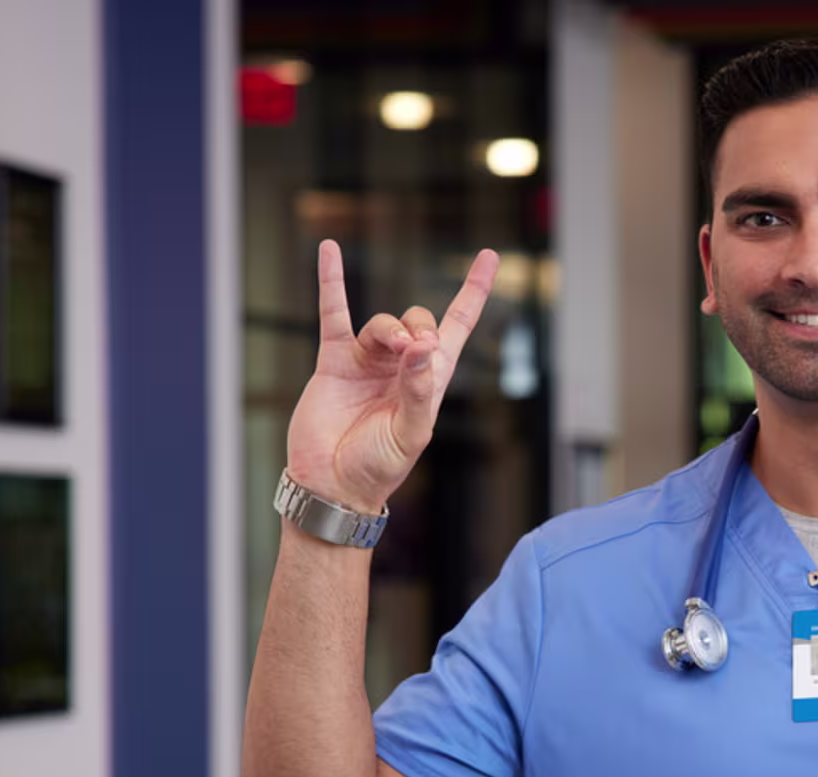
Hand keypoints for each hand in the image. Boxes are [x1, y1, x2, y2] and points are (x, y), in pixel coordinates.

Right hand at [284, 241, 498, 513]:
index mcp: (429, 382)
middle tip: (412, 351)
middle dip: (420, 326)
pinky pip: (334, 314)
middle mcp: (401, 366)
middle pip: (419, 321)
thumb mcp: (409, 434)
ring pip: (382, 323)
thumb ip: (418, 391)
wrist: (331, 485)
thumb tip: (422, 347)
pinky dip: (331, 281)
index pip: (457, 328)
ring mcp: (368, 361)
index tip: (488, 257)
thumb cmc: (377, 468)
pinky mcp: (334, 361)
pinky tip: (329, 251)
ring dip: (389, 328)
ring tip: (392, 348)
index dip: (473, 293)